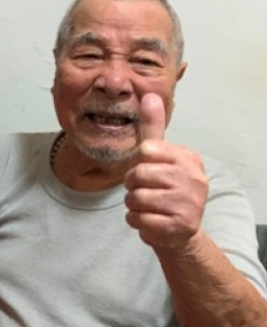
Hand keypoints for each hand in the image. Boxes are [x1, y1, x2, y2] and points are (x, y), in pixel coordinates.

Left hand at [124, 93, 207, 249]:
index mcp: (188, 157)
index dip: (138, 163)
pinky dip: (137, 222)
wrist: (180, 231)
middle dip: (132, 186)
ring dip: (133, 205)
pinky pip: (138, 219)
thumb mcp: (160, 155)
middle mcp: (193, 178)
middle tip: (147, 191)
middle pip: (137, 174)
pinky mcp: (179, 225)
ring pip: (135, 198)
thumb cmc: (166, 188)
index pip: (145, 149)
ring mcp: (189, 203)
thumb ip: (152, 127)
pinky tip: (151, 221)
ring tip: (149, 207)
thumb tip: (149, 95)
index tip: (149, 171)